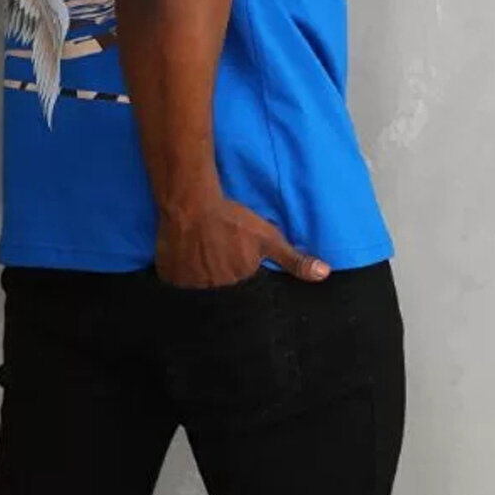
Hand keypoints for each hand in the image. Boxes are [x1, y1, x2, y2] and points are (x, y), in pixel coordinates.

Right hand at [156, 198, 330, 289]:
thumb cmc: (232, 219)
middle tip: (217, 256)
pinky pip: (178, 283)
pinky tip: (186, 259)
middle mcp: (214, 290)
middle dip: (221, 278)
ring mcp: (189, 285)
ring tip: (202, 257)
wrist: (191, 203)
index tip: (234, 262)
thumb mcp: (268, 238)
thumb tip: (324, 274)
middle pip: (221, 290)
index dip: (239, 276)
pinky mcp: (169, 277)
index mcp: (239, 283)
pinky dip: (182, 275)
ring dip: (201, 277)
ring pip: (199, 288)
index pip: (242, 290)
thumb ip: (294, 260)